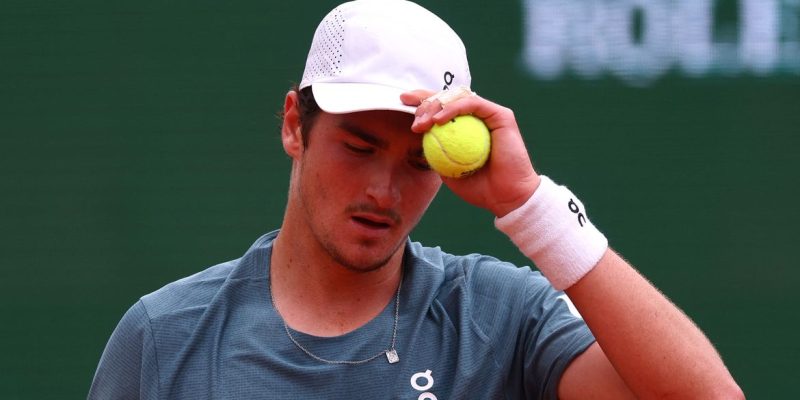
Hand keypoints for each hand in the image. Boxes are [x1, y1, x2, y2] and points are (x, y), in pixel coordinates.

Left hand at [401, 90, 540, 216]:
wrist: (507, 197)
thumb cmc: (479, 188)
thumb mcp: (446, 170)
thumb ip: (434, 151)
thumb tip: (415, 136)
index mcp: (464, 127)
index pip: (440, 107)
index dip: (421, 101)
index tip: (401, 101)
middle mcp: (477, 117)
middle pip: (447, 97)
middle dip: (425, 102)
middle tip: (412, 116)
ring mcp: (489, 114)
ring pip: (457, 97)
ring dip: (435, 105)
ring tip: (422, 122)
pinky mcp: (500, 115)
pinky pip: (472, 104)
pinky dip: (453, 108)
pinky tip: (438, 120)